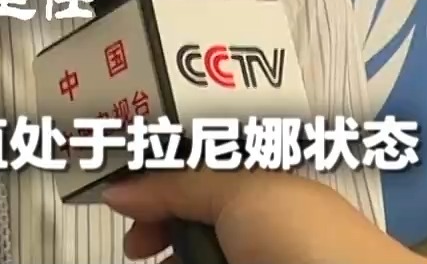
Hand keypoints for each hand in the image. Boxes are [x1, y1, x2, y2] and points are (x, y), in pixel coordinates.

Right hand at [101, 169, 426, 263]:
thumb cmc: (308, 240)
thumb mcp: (237, 195)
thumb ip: (176, 186)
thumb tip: (119, 188)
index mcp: (258, 185)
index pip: (193, 173)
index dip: (154, 180)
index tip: (118, 195)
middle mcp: (256, 224)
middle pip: (188, 218)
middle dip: (154, 227)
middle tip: (135, 247)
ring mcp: (251, 256)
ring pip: (195, 251)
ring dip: (167, 254)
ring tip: (148, 258)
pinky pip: (207, 263)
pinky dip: (181, 262)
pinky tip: (165, 263)